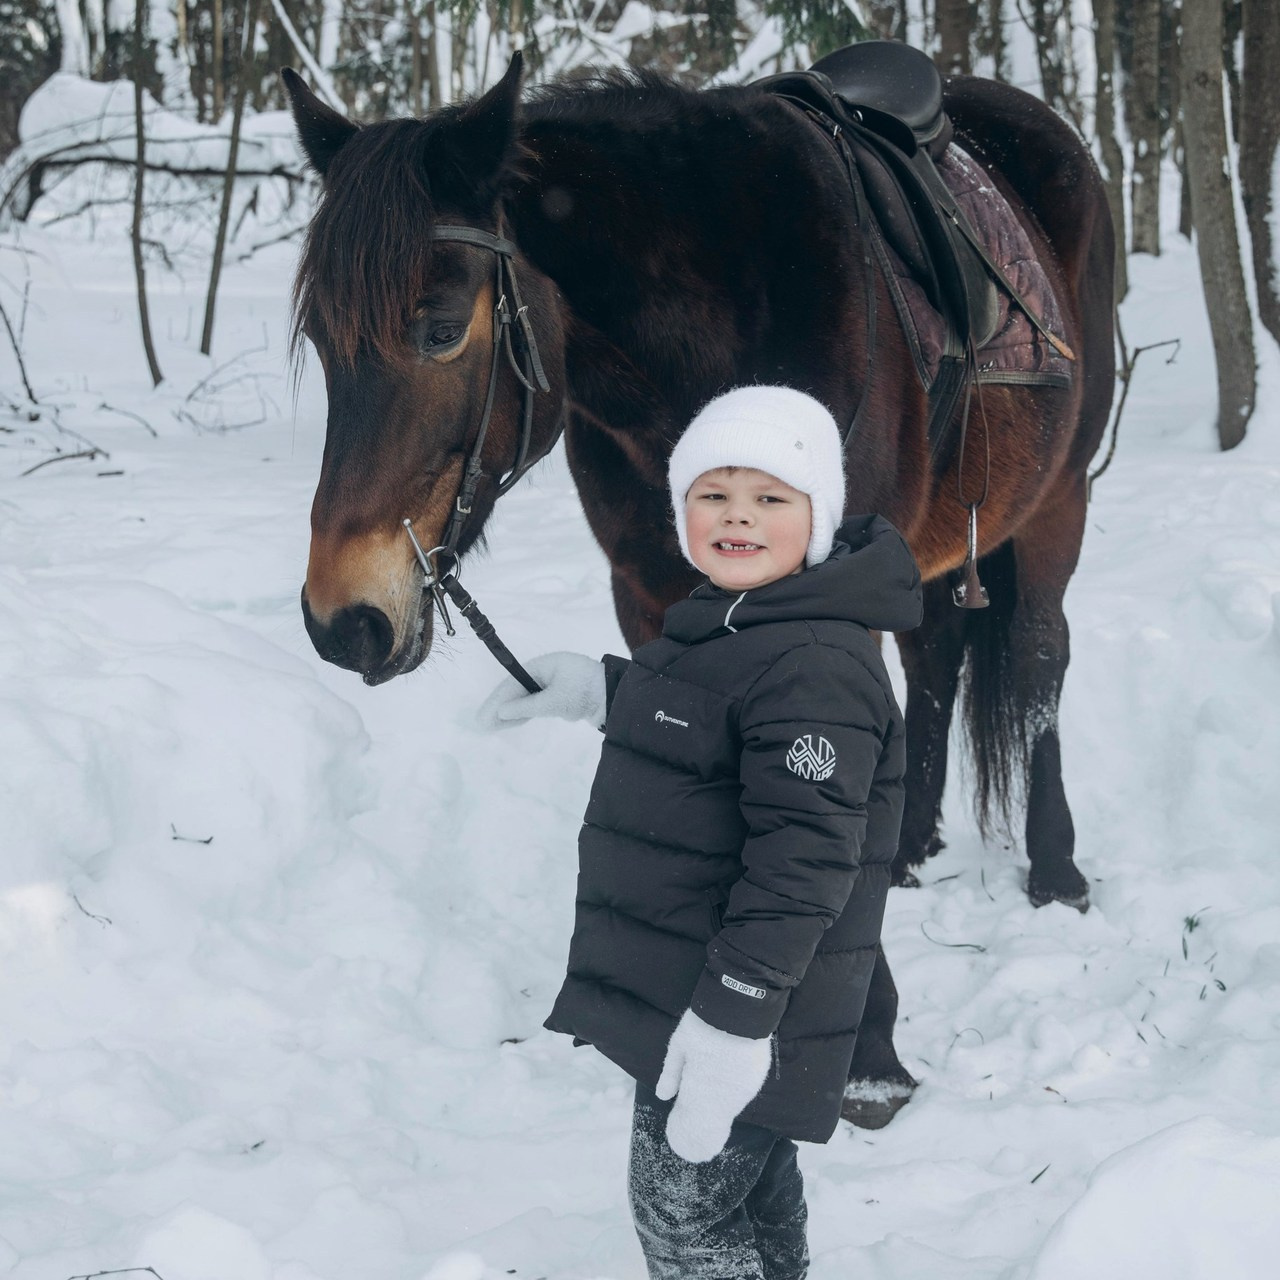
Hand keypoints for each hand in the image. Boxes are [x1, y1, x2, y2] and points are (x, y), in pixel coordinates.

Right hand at [475, 651, 606, 731]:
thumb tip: (501, 712)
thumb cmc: (585, 692)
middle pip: (518, 690)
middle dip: (500, 707)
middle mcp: (548, 672)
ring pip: (527, 699)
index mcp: (544, 664)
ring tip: (491, 726)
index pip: (514, 682)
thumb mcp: (554, 701)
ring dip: (511, 713)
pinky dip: (526, 713)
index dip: (497, 700)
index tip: (483, 716)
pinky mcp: (564, 697)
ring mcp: (556, 684)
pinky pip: (539, 705)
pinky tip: (513, 723)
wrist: (618, 697)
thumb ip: (526, 707)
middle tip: (481, 724)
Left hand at [655, 1009, 771, 1162]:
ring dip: (718, 1104)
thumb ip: (671, 1073)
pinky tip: (726, 1082)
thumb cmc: (703, 1026)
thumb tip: (663, 1096)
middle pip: (712, 1119)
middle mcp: (722, 1098)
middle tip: (694, 1119)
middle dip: (702, 1121)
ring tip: (709, 1097)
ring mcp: (743, 1090)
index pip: (691, 1121)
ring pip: (728, 1107)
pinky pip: (742, 1093)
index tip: (677, 1130)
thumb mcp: (679, 1045)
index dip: (684, 1127)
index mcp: (699, 1091)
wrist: (738, 1007)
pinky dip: (732, 1091)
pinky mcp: (757, 1079)